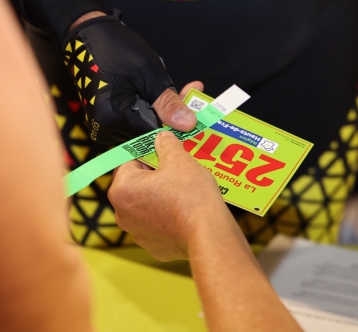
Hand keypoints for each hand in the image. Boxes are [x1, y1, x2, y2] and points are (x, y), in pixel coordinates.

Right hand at [64, 10, 196, 143]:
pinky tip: (151, 92)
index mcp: (114, 119)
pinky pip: (133, 122)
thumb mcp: (150, 75)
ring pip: (143, 128)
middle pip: (150, 132)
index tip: (193, 110)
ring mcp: (103, 128)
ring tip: (167, 87)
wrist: (89, 36)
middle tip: (189, 91)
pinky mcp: (105, 123)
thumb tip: (188, 125)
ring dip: (158, 111)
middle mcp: (105, 130)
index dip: (176, 123)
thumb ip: (168, 104)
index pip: (155, 135)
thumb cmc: (117, 50)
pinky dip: (146, 109)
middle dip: (169, 114)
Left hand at [108, 129, 231, 260]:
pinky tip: (186, 212)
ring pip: (147, 205)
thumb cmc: (191, 197)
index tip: (164, 153)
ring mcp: (138, 233)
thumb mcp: (180, 159)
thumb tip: (162, 137)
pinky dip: (169, 218)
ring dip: (161, 197)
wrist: (208, 234)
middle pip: (136, 185)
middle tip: (177, 171)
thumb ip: (166, 143)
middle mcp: (123, 213)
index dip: (148, 154)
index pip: (128, 161)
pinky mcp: (154, 247)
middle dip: (155, 177)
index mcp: (122, 189)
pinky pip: (158, 225)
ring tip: (184, 192)